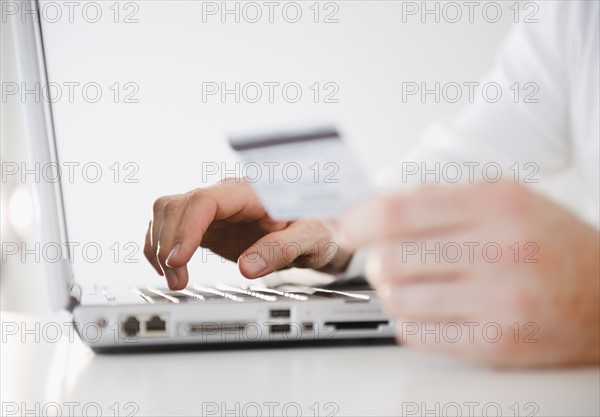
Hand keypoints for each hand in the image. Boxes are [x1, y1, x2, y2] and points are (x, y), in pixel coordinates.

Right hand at [144, 178, 350, 289]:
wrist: (319, 226)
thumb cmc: (319, 227)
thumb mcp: (311, 238)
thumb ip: (282, 249)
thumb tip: (247, 268)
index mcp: (251, 192)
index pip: (205, 200)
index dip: (185, 229)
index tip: (178, 260)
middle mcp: (227, 194)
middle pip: (177, 204)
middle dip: (168, 243)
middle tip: (178, 280)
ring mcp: (215, 208)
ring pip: (167, 212)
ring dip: (160, 246)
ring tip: (176, 280)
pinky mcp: (208, 222)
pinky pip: (169, 224)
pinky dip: (159, 245)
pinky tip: (168, 268)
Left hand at [339, 182, 599, 366]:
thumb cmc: (551, 244)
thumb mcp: (507, 197)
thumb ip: (442, 197)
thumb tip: (377, 207)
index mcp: (498, 205)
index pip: (398, 211)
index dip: (358, 221)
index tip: (346, 228)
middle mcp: (501, 251)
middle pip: (391, 258)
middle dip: (375, 260)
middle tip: (383, 260)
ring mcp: (501, 302)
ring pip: (397, 299)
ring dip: (391, 293)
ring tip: (410, 285)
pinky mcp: (497, 343)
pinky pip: (417, 334)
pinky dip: (409, 321)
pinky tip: (429, 309)